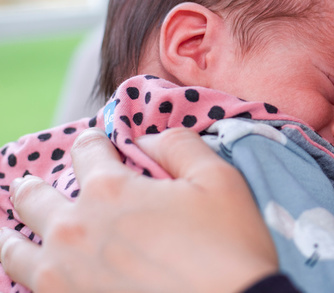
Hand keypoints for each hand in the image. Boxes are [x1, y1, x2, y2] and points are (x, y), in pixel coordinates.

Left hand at [0, 128, 277, 292]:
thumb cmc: (228, 247)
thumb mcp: (219, 178)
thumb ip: (179, 144)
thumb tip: (146, 139)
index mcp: (111, 189)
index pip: (87, 150)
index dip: (93, 143)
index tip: (96, 145)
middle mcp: (74, 229)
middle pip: (35, 197)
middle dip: (36, 185)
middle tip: (32, 185)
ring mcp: (62, 277)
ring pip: (13, 250)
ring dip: (13, 233)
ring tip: (11, 230)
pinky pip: (28, 289)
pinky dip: (24, 275)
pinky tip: (35, 272)